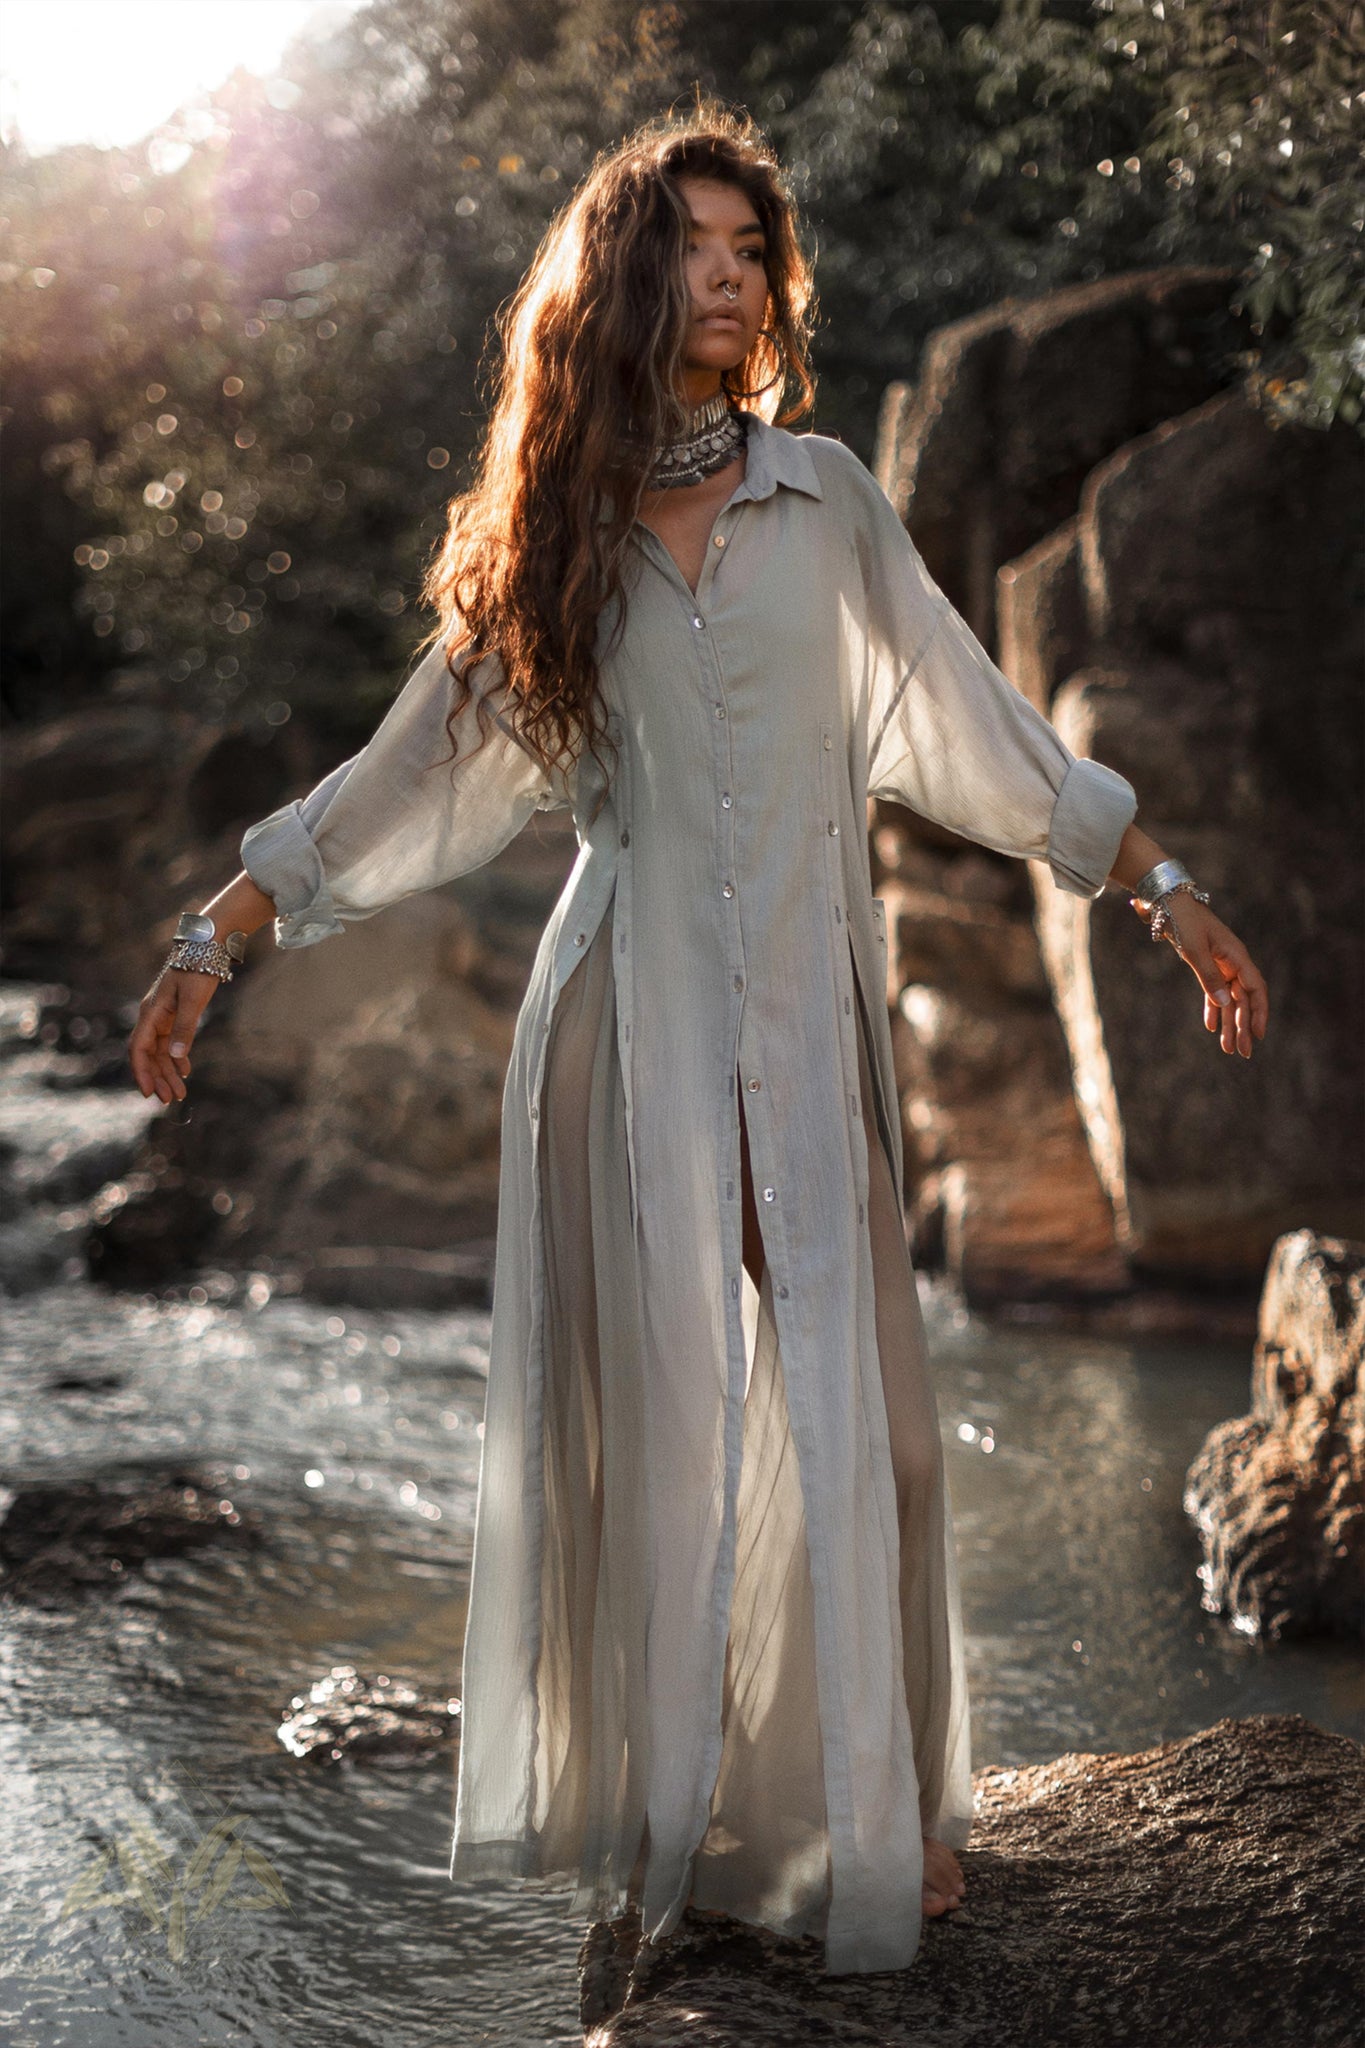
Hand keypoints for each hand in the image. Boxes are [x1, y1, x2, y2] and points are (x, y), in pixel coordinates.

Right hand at [127, 965, 218, 1103]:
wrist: (206, 947)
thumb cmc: (198, 970)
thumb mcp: (193, 1000)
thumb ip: (186, 1028)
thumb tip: (177, 1056)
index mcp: (151, 1012)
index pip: (139, 1048)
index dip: (141, 1072)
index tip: (147, 1093)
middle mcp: (153, 1016)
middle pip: (150, 1054)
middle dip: (158, 1078)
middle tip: (170, 1100)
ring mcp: (163, 1016)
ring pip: (161, 1051)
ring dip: (168, 1072)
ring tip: (179, 1094)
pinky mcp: (175, 1015)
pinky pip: (171, 1042)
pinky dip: (177, 1058)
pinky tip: (185, 1070)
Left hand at [1138, 894, 1268, 1057]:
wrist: (1169, 902)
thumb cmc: (1184, 921)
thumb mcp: (1195, 950)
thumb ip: (1209, 976)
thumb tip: (1225, 1003)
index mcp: (1236, 956)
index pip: (1255, 989)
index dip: (1259, 1012)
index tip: (1257, 1034)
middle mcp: (1233, 961)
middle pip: (1243, 999)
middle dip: (1243, 1026)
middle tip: (1243, 1053)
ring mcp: (1221, 963)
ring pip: (1228, 999)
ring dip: (1229, 1023)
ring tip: (1227, 1048)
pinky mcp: (1207, 964)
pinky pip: (1213, 991)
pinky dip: (1212, 1008)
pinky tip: (1211, 1027)